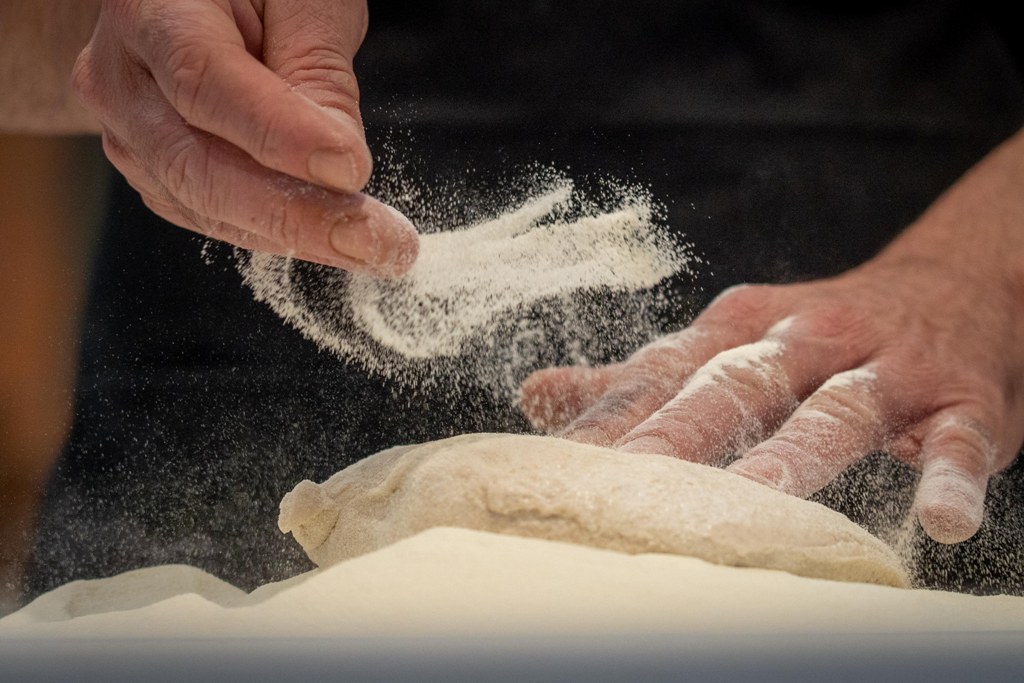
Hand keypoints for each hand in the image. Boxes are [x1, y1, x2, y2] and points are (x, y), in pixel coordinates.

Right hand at [72, 0, 417, 275]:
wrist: (194, 3)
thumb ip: (316, 69)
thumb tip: (341, 165)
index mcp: (151, 10)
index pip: (204, 81)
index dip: (278, 134)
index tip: (349, 170)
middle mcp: (123, 77)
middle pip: (196, 164)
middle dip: (294, 214)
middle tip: (372, 241)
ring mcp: (131, 132)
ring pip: (203, 203)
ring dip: (293, 234)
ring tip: (371, 247)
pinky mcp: (154, 173)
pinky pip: (211, 215)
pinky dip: (273, 232)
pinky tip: (328, 235)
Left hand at [521, 128, 1023, 544]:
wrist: (956, 285)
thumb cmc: (816, 335)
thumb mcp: (726, 341)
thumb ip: (640, 377)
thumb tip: (535, 397)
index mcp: (742, 326)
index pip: (667, 370)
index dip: (615, 412)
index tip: (561, 458)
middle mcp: (807, 338)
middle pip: (739, 382)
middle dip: (684, 429)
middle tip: (635, 477)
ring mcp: (887, 367)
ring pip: (838, 408)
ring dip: (799, 450)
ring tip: (761, 493)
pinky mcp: (961, 400)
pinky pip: (958, 442)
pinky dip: (950, 477)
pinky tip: (942, 523)